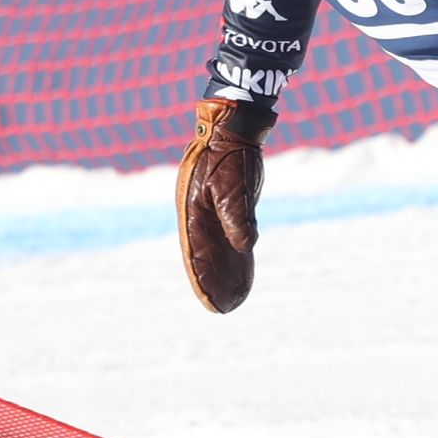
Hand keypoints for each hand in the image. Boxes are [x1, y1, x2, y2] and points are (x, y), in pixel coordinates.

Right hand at [178, 97, 267, 312]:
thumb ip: (237, 217)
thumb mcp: (233, 186)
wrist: (234, 129)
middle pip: (206, 256)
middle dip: (213, 281)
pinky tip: (243, 270)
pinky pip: (232, 237)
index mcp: (193, 211)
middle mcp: (200, 215)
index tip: (210, 300)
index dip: (203, 278)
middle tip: (222, 308)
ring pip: (219, 249)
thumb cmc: (230, 155)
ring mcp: (214, 211)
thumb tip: (245, 247)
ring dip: (225, 271)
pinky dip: (237, 254)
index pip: (196, 253)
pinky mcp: (230, 207)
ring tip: (233, 297)